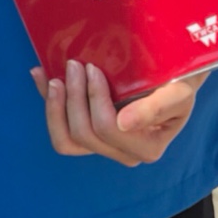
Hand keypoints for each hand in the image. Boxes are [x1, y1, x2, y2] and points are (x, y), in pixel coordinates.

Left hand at [31, 59, 207, 166]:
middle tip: (75, 64)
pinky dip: (48, 103)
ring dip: (55, 107)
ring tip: (54, 77)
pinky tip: (39, 76)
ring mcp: (104, 145)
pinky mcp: (89, 134)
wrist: (175, 77)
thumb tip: (123, 123)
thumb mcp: (178, 91)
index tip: (93, 68)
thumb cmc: (179, 82)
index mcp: (146, 147)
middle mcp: (123, 153)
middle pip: (84, 133)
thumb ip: (155, 107)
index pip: (108, 128)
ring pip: (67, 140)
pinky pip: (61, 131)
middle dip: (74, 96)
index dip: (94, 98)